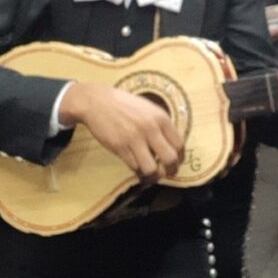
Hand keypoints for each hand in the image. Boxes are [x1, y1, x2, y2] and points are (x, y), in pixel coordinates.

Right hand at [59, 83, 182, 179]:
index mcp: (160, 118)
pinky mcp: (120, 147)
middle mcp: (150, 129)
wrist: (97, 101)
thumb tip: (170, 144)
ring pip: (151, 169)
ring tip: (152, 175)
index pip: (179, 144)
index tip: (176, 162)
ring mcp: (134, 139)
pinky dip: (137, 171)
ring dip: (153, 176)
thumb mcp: (148, 108)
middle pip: (170, 159)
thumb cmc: (124, 104)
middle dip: (171, 170)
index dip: (180, 157)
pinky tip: (138, 169)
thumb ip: (160, 124)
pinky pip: (134, 167)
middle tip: (168, 173)